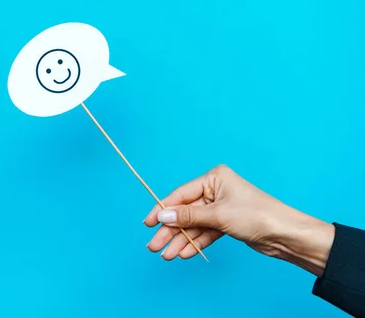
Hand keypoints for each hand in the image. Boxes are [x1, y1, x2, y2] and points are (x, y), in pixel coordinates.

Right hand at [144, 165, 334, 276]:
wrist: (286, 235)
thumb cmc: (257, 215)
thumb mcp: (218, 215)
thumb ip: (188, 216)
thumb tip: (162, 216)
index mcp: (214, 178)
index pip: (181, 194)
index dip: (163, 210)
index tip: (147, 223)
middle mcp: (216, 191)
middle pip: (185, 212)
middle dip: (170, 230)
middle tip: (154, 246)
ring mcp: (221, 208)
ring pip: (193, 225)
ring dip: (180, 240)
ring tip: (166, 255)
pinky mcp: (226, 223)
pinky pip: (204, 233)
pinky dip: (194, 243)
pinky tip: (183, 253)